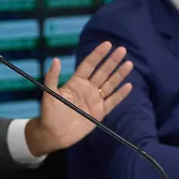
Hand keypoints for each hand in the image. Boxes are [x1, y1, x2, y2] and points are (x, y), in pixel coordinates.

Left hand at [26, 41, 132, 156]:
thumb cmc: (49, 114)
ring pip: (110, 85)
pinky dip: (120, 94)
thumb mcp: (49, 94)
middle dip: (112, 61)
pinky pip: (112, 102)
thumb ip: (52, 77)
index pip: (89, 65)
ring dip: (119, 75)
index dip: (98, 54)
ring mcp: (94, 100)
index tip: (107, 44)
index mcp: (76, 82)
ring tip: (129, 64)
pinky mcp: (99, 112)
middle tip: (122, 50)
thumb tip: (56, 59)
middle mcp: (87, 89)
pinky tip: (128, 86)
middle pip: (102, 72)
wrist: (54, 134)